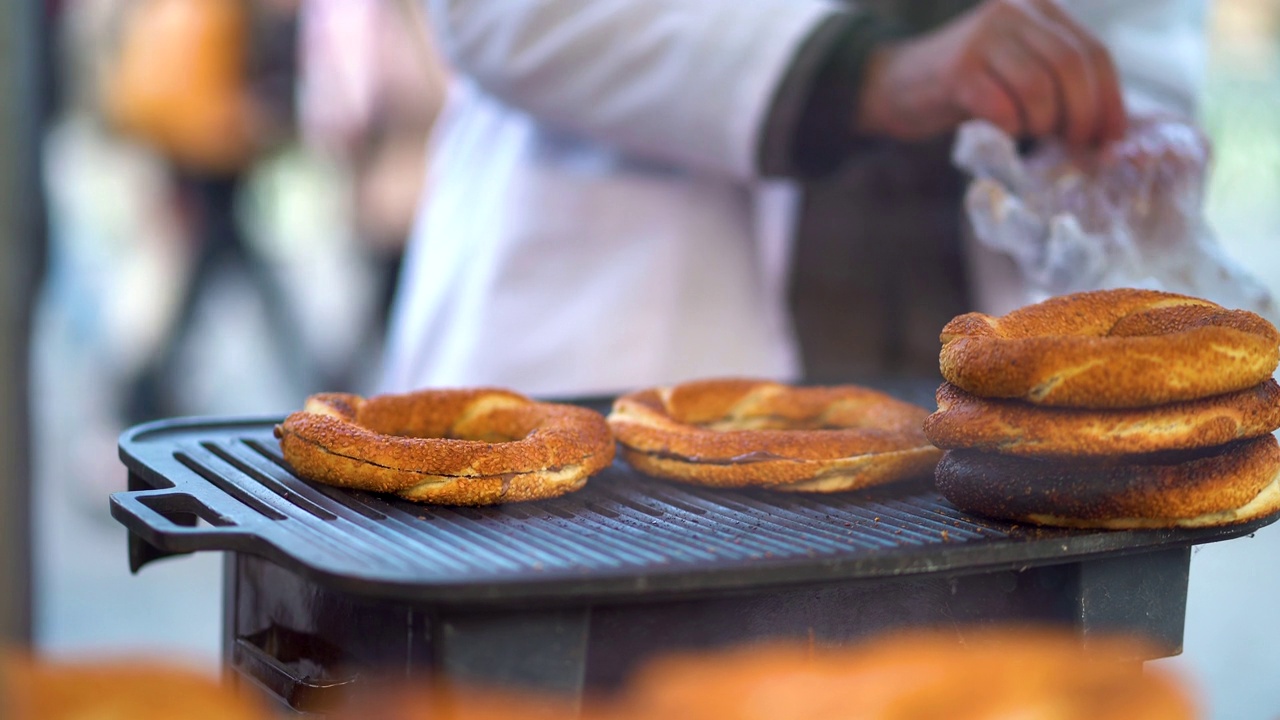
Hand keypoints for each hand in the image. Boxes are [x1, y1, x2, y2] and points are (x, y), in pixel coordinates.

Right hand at [856, 0, 1125, 146]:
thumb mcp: (1021, 68)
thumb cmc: (968, 86)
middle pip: (1072, 67)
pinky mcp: (956, 69)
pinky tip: (1002, 131)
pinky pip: (1002, 108)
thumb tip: (1108, 131)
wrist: (896, 84)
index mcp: (1040, 7)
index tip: (1111, 137)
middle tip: (1075, 145)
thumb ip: (1061, 82)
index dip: (1110, 99)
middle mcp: (1014, 11)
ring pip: (1039, 89)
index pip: (1094, 52)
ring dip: (1042, 124)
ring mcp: (983, 36)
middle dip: (1081, 115)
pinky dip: (1010, 129)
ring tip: (1031, 133)